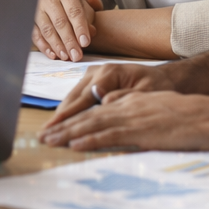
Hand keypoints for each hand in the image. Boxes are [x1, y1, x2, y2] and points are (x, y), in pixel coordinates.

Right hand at [33, 0, 102, 60]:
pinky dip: (44, 46)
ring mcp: (37, 8)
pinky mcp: (30, 19)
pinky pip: (35, 34)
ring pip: (47, 29)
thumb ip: (91, 18)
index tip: (85, 43)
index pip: (74, 11)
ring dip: (57, 45)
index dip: (80, 28)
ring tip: (66, 56)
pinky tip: (53, 55)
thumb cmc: (73, 5)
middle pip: (60, 22)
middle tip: (76, 56)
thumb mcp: (85, 6)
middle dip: (69, 41)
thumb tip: (92, 31)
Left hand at [39, 90, 208, 151]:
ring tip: (49, 141)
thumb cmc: (188, 116)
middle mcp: (126, 106)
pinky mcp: (139, 131)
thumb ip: (131, 107)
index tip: (56, 127)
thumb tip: (110, 107)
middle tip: (42, 136)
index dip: (73, 118)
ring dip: (68, 134)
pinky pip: (108, 135)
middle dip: (62, 126)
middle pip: (87, 115)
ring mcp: (131, 117)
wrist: (208, 115)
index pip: (95, 109)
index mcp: (129, 101)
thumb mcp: (154, 106)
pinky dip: (89, 140)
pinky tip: (74, 145)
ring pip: (92, 124)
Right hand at [45, 61, 181, 124]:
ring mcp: (92, 74)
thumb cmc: (158, 86)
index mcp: (109, 74)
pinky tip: (60, 123)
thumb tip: (101, 99)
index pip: (83, 100)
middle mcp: (97, 71)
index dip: (69, 117)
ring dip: (60, 116)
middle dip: (58, 119)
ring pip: (72, 97)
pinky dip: (68, 111)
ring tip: (47, 132)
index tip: (57, 130)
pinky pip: (77, 97)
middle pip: (73, 98)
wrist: (164, 77)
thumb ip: (125, 96)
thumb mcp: (147, 93)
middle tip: (43, 136)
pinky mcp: (92, 80)